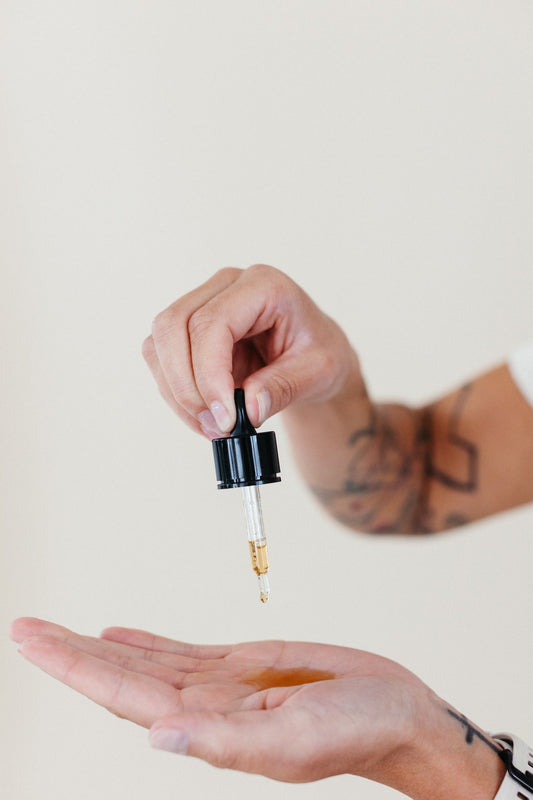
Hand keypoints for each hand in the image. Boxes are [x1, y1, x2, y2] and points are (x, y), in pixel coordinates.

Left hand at [11, 617, 428, 784]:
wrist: (395, 712)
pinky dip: (144, 642)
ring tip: (57, 630)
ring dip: (99, 646)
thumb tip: (156, 736)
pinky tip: (119, 634)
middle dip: (69, 652)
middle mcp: (203, 706)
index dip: (73, 666)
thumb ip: (226, 740)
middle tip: (23, 627)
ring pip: (145, 660)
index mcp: (207, 725)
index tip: (30, 640)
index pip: (122, 693)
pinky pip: (180, 651)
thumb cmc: (355, 732)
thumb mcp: (295, 740)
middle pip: (121, 675)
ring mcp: (220, 685)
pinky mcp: (243, 664)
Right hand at [142, 265, 358, 437]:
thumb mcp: (318, 373)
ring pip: (158, 343)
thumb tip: (248, 408)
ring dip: (177, 393)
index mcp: (263, 285)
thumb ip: (283, 388)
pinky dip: (175, 393)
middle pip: (174, 326)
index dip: (209, 373)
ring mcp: (202, 302)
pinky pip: (161, 358)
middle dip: (186, 386)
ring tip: (214, 425)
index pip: (213, 322)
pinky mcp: (187, 327)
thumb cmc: (319, 354)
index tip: (225, 418)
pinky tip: (205, 414)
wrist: (314, 356)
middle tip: (216, 426)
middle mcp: (227, 285)